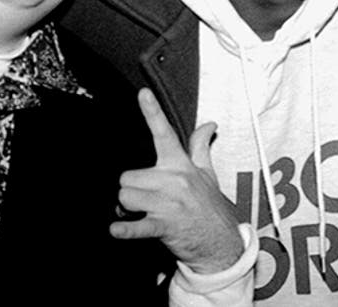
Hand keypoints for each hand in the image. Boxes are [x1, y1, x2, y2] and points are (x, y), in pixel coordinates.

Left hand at [109, 88, 244, 273]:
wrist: (220, 243)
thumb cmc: (209, 207)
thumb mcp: (207, 174)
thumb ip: (200, 147)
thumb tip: (209, 125)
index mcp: (181, 166)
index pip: (165, 133)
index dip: (153, 112)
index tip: (143, 93)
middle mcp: (174, 180)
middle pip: (128, 176)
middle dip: (130, 189)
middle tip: (143, 199)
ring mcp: (168, 203)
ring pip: (126, 196)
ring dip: (127, 208)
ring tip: (141, 213)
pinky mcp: (163, 225)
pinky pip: (138, 224)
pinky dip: (126, 228)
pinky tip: (117, 228)